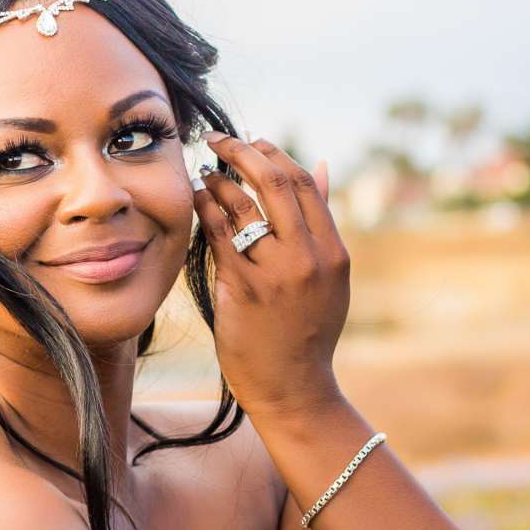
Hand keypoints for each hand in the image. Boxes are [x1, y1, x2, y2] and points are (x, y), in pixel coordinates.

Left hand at [190, 132, 351, 420]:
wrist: (293, 388)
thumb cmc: (307, 332)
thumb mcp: (329, 277)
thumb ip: (322, 223)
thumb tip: (321, 164)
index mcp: (334, 252)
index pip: (305, 185)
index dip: (276, 155)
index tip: (253, 143)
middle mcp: (309, 258)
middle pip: (276, 183)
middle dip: (243, 152)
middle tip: (219, 141)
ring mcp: (277, 274)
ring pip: (244, 205)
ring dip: (219, 179)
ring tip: (204, 170)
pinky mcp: (244, 289)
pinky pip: (219, 235)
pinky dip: (205, 209)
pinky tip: (195, 199)